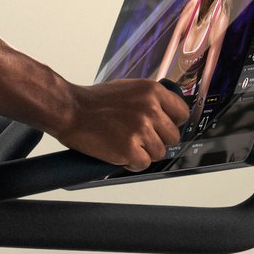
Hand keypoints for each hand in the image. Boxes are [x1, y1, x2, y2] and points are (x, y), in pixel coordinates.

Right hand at [56, 77, 189, 168]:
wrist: (71, 110)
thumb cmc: (95, 101)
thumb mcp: (130, 89)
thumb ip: (150, 100)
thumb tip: (167, 113)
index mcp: (152, 91)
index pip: (181, 113)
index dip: (172, 123)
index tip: (163, 128)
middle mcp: (150, 109)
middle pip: (172, 136)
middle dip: (157, 140)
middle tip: (139, 138)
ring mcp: (141, 130)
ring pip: (159, 153)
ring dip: (144, 153)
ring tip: (126, 144)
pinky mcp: (130, 150)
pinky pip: (143, 164)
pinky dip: (132, 163)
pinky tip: (120, 153)